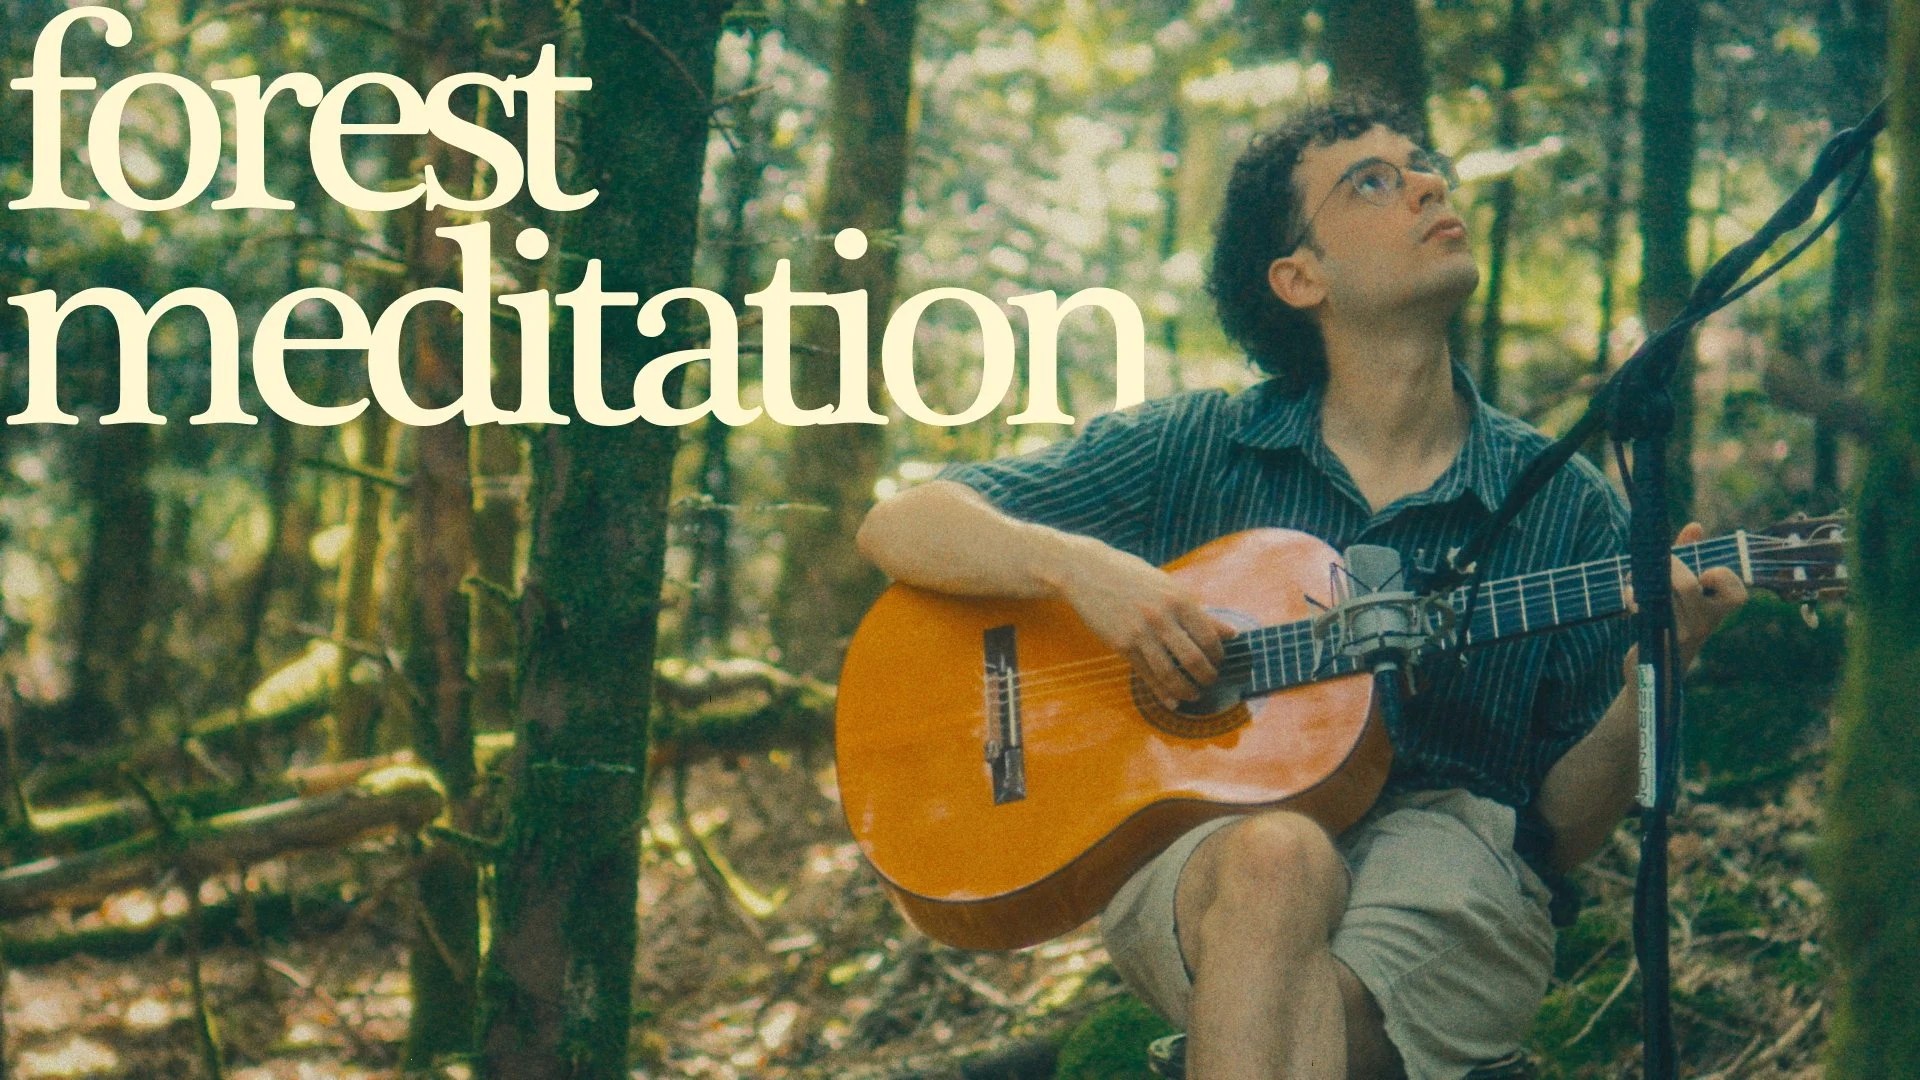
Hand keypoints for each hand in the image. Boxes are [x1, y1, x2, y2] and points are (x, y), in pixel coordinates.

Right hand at [1050, 539, 1237, 708]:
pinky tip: (1172, 701)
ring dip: (1186, 689)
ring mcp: (1140, 633)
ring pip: (1170, 673)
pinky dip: (1162, 692)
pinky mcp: (1121, 645)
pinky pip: (1146, 675)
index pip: (1208, 637)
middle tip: (1210, 681)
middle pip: (1193, 659)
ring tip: (1194, 694)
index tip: (1219, 661)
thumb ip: (1198, 611)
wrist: (1086, 571)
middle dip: (1207, 676)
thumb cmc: (1130, 575)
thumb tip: (1231, 633)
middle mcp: (1161, 617)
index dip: (1218, 655)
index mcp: (1178, 599)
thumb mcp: (1167, 586)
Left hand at [1623, 521, 1748, 675]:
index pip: (1737, 594)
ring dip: (1643, 579)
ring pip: (1661, 596)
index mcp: (1718, 610)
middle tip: (1654, 562)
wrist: (1654, 669)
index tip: (1705, 572)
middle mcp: (1705, 624)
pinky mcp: (1657, 642)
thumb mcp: (1684, 589)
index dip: (1722, 577)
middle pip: (1687, 585)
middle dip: (1667, 565)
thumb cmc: (1672, 619)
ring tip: (1634, 578)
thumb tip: (1695, 526)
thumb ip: (1690, 555)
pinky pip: (1643, 612)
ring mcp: (1681, 635)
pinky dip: (1633, 597)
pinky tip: (1629, 596)